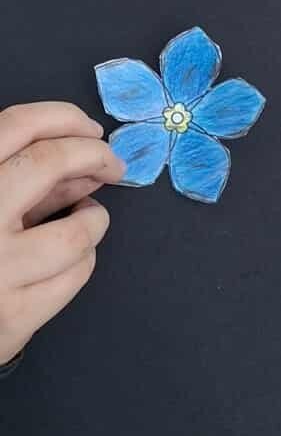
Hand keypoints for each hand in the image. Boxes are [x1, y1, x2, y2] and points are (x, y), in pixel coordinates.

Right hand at [0, 103, 126, 366]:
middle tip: (112, 165)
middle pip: (48, 163)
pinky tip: (74, 256)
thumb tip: (86, 160)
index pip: (16, 126)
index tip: (91, 130)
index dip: (64, 119)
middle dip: (94, 155)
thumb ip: (22, 178)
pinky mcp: (13, 316)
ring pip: (75, 231)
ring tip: (88, 219)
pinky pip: (74, 275)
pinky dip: (84, 260)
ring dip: (94, 219)